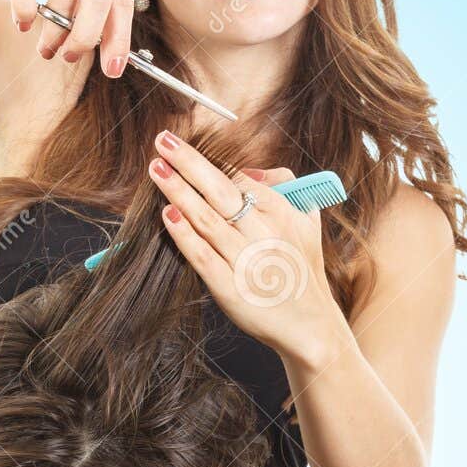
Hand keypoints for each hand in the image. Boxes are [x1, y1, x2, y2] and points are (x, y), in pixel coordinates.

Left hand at [148, 131, 339, 360]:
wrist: (310, 324)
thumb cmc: (302, 268)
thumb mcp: (307, 221)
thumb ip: (284, 188)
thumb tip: (250, 170)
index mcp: (281, 212)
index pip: (239, 177)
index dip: (207, 159)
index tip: (180, 145)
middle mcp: (264, 233)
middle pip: (220, 190)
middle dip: (189, 163)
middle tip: (162, 141)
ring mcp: (247, 261)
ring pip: (207, 219)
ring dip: (179, 192)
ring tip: (156, 170)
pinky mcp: (231, 288)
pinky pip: (203, 256)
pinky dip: (184, 235)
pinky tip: (167, 215)